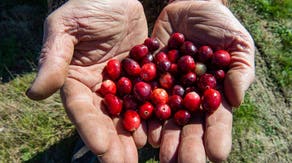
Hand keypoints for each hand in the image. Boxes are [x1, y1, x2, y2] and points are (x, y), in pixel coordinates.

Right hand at [26, 0, 147, 161]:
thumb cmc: (85, 7)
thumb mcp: (64, 28)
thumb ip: (53, 59)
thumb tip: (35, 93)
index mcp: (77, 81)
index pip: (81, 110)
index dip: (90, 129)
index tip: (100, 148)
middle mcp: (100, 88)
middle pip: (106, 120)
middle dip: (115, 143)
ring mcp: (124, 84)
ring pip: (129, 114)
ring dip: (136, 135)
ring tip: (144, 154)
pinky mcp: (143, 76)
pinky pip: (150, 96)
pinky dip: (155, 113)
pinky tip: (163, 129)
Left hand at [148, 1, 254, 161]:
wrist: (188, 8)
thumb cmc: (217, 24)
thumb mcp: (236, 41)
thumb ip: (239, 69)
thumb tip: (235, 99)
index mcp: (212, 93)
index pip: (217, 119)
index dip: (217, 136)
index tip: (217, 154)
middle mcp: (189, 97)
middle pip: (189, 126)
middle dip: (187, 145)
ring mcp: (167, 91)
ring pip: (165, 119)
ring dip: (163, 138)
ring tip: (162, 154)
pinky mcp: (148, 80)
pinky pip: (144, 99)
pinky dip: (142, 114)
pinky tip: (141, 130)